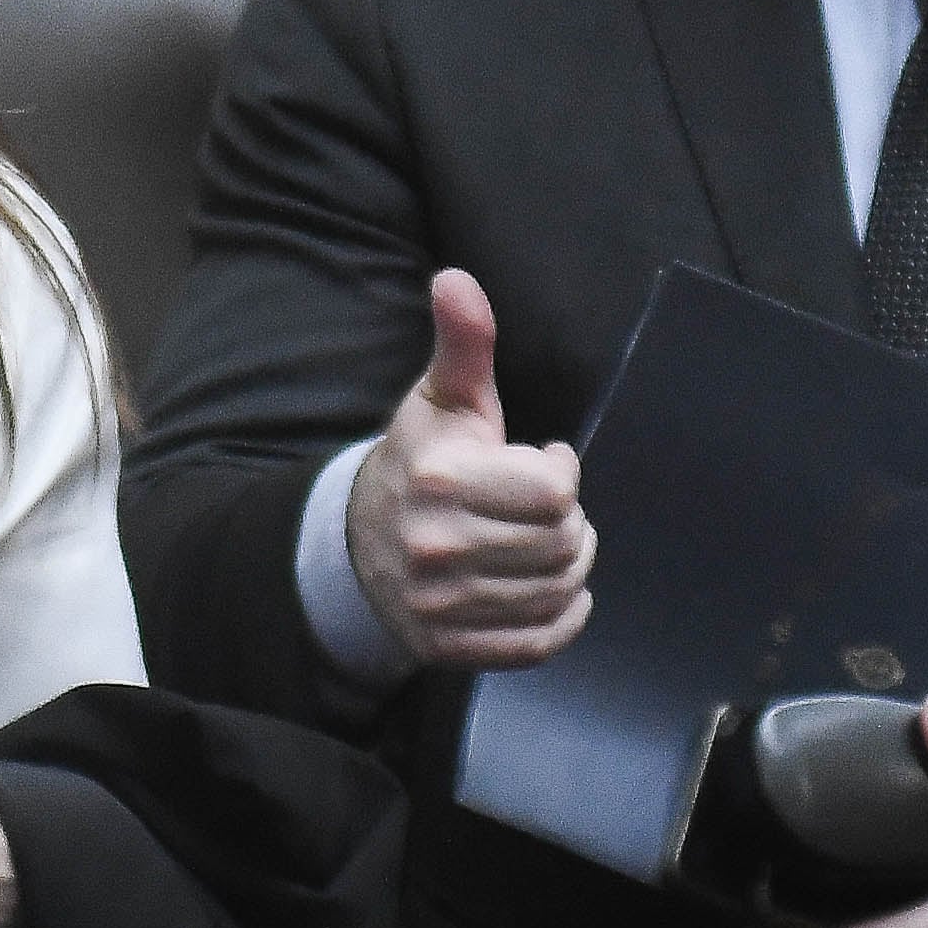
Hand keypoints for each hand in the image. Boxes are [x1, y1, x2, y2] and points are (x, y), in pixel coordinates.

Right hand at [345, 270, 596, 668]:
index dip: (562, 471)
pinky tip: (551, 588)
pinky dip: (563, 618)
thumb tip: (456, 279)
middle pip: (563, 545)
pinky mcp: (449, 648)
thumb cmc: (419, 461)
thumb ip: (463, 341)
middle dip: (570, 522)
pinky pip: (540, 643)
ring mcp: (440, 605)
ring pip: (558, 593)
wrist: (356, 544)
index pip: (555, 491)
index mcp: (440, 478)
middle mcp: (436, 547)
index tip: (544, 458)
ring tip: (545, 542)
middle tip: (548, 507)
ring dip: (569, 567)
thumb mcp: (441, 398)